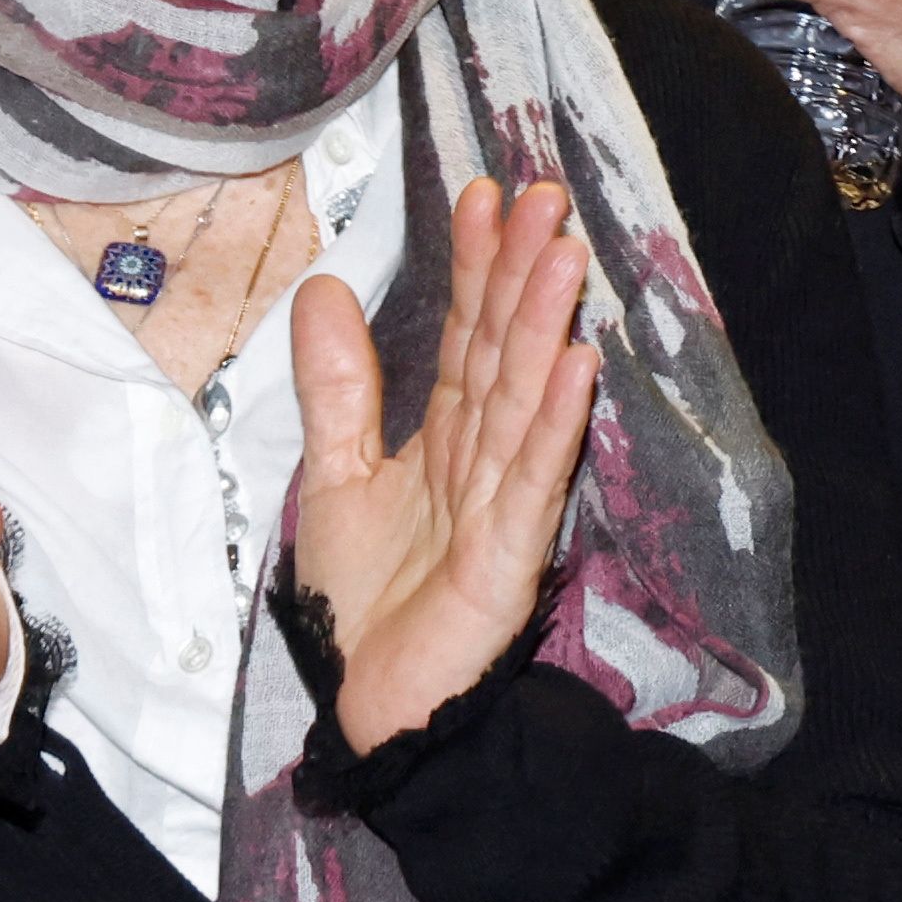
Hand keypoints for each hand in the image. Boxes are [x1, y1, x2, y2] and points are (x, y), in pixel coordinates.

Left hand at [288, 179, 600, 754]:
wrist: (372, 706)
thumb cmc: (363, 602)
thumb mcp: (332, 474)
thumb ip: (338, 386)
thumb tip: (324, 285)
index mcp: (447, 437)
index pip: (466, 336)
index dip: (476, 268)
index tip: (484, 195)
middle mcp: (483, 459)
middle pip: (504, 353)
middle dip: (522, 275)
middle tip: (542, 196)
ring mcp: (501, 504)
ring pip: (525, 402)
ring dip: (547, 330)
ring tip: (564, 258)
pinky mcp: (509, 557)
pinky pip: (533, 482)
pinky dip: (555, 425)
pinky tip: (578, 368)